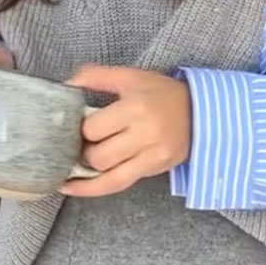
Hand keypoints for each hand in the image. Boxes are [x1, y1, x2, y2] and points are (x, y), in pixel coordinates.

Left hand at [61, 66, 190, 197]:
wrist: (199, 112)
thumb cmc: (161, 93)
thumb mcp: (130, 76)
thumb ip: (96, 76)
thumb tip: (66, 85)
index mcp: (136, 107)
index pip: (93, 128)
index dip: (81, 128)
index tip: (81, 124)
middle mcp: (145, 134)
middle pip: (98, 156)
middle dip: (84, 151)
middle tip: (84, 142)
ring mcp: (152, 156)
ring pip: (107, 175)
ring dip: (87, 170)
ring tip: (79, 162)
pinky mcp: (155, 170)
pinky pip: (118, 184)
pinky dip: (92, 188)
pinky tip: (72, 188)